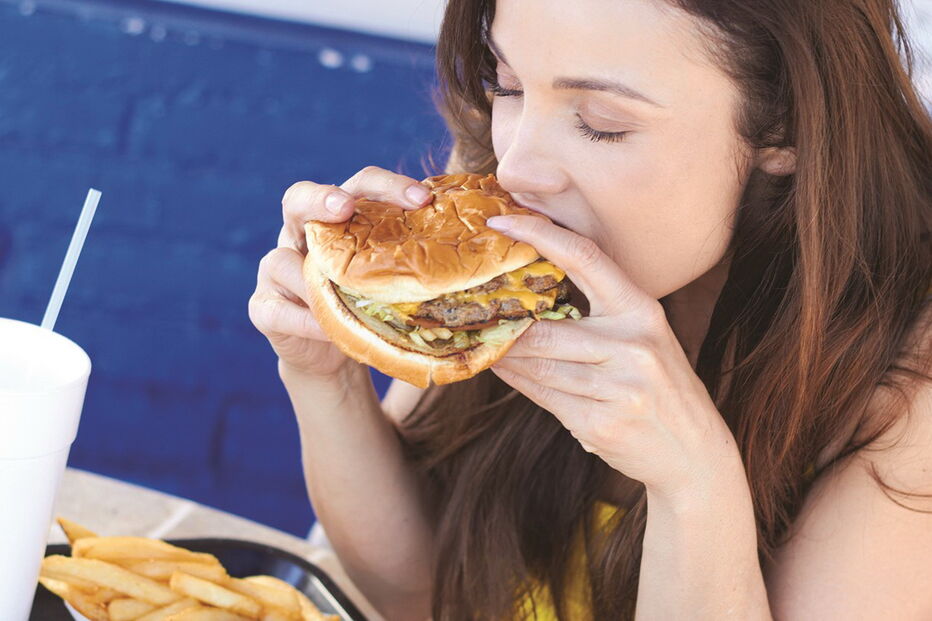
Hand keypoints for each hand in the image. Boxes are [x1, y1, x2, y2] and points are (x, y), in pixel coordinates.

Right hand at [248, 166, 433, 379]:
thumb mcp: (392, 281)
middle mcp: (300, 234)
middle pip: (298, 198)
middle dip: (320, 198)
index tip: (421, 199)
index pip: (358, 186)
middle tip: (343, 207)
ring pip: (281, 261)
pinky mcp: (263, 309)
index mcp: (338, 220)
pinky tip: (329, 330)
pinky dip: (305, 321)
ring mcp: (275, 270)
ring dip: (313, 278)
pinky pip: (277, 310)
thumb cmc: (369, 306)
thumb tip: (488, 250)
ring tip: (343, 296)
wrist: (331, 354)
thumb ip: (417, 261)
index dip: (386, 185)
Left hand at [486, 215, 739, 502]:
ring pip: (539, 366)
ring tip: (480, 341)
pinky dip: (517, 382)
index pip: (586, 258)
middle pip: (546, 329)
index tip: (501, 220)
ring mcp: (618, 389)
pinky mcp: (601, 424)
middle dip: (504, 325)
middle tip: (470, 308)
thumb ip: (599, 314)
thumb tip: (531, 293)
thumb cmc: (660, 387)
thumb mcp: (643, 338)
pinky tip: (500, 368)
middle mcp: (633, 346)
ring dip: (504, 356)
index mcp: (642, 312)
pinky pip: (544, 397)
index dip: (540, 234)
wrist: (694, 453)